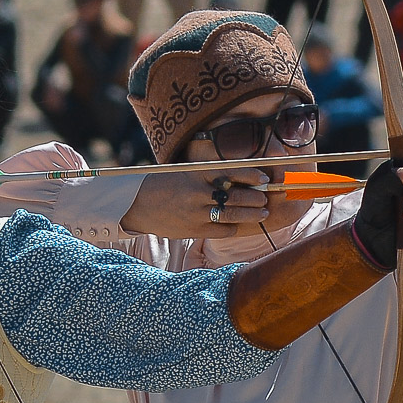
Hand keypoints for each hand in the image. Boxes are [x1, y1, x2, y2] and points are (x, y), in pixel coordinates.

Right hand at [123, 167, 270, 237]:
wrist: (138, 204)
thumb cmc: (167, 185)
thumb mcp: (187, 172)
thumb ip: (211, 175)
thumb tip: (242, 179)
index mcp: (197, 173)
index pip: (231, 171)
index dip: (251, 175)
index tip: (264, 178)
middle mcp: (197, 192)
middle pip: (235, 195)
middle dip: (255, 198)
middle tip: (265, 199)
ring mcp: (196, 213)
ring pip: (232, 215)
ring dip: (251, 215)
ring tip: (262, 213)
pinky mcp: (193, 230)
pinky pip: (221, 230)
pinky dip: (232, 227)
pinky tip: (237, 225)